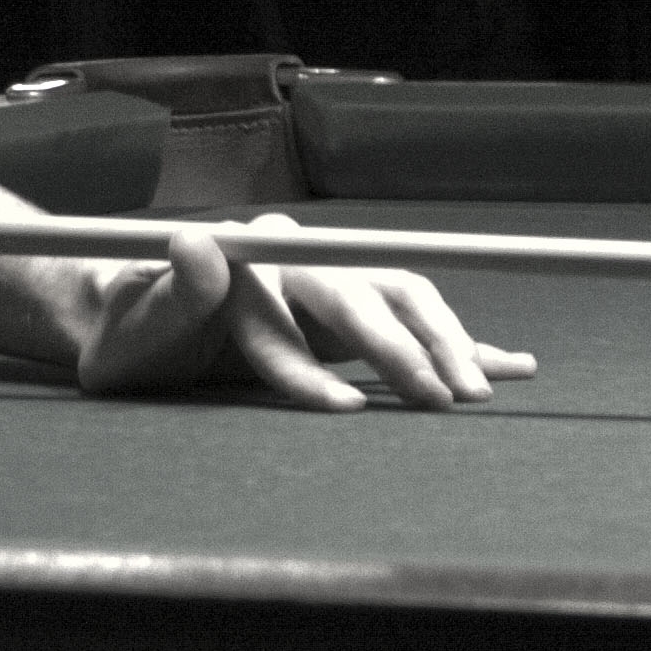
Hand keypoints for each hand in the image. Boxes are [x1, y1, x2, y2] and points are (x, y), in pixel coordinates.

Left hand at [72, 220, 537, 409]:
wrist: (140, 326)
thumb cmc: (135, 336)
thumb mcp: (137, 325)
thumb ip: (173, 291)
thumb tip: (196, 241)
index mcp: (243, 259)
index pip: (281, 308)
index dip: (307, 362)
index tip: (341, 409)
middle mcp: (296, 258)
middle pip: (359, 296)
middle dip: (399, 352)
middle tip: (437, 401)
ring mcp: (331, 280)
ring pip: (403, 300)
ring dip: (444, 345)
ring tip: (475, 392)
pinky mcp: (353, 308)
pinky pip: (420, 323)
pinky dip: (468, 345)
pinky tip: (515, 364)